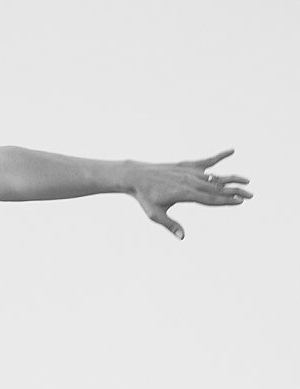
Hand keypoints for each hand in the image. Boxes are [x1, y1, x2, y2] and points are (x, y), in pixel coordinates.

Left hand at [131, 150, 251, 239]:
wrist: (137, 176)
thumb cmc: (146, 198)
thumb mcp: (156, 214)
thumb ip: (171, 225)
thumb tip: (183, 237)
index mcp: (185, 194)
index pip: (210, 199)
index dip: (226, 201)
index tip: (240, 202)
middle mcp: (190, 181)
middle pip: (217, 188)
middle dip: (235, 192)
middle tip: (251, 195)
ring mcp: (189, 172)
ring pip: (215, 176)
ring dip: (231, 178)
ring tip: (246, 181)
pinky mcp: (186, 165)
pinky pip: (206, 161)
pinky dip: (219, 156)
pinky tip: (231, 151)